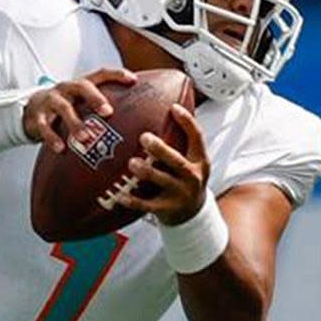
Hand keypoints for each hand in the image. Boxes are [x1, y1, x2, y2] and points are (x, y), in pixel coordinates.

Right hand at [24, 69, 137, 151]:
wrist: (30, 110)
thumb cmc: (65, 107)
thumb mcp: (81, 102)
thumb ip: (100, 108)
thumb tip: (133, 123)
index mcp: (81, 84)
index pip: (101, 74)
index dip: (117, 75)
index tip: (134, 80)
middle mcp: (67, 89)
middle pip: (82, 86)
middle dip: (95, 98)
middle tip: (108, 112)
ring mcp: (51, 101)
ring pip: (63, 108)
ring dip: (75, 123)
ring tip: (86, 138)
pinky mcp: (37, 116)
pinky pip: (45, 126)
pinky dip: (52, 138)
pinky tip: (61, 149)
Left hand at [120, 104, 209, 225]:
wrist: (193, 213)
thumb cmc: (186, 179)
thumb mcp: (192, 160)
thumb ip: (181, 141)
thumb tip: (164, 108)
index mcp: (200, 161)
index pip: (197, 138)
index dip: (187, 122)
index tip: (173, 107)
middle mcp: (193, 177)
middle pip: (177, 161)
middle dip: (161, 150)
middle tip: (144, 137)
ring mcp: (180, 194)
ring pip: (163, 182)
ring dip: (147, 172)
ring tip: (132, 163)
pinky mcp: (167, 209)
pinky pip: (148, 205)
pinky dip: (133, 201)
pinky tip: (120, 194)